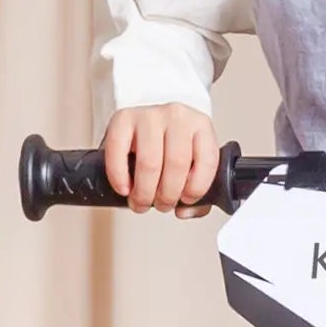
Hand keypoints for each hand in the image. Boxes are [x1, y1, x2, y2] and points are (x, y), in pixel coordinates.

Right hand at [102, 103, 219, 216]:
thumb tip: (184, 211)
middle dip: (167, 195)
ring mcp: (149, 115)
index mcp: (201, 126)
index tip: (185, 200)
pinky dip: (120, 177)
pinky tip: (124, 189)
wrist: (145, 123)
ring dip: (145, 192)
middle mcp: (177, 116)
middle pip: (176, 164)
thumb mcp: (191, 161)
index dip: (196, 188)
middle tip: (161, 206)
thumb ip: (195, 189)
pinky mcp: (123, 118)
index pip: (207, 161)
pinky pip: (119, 152)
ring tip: (142, 202)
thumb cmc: (169, 145)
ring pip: (150, 162)